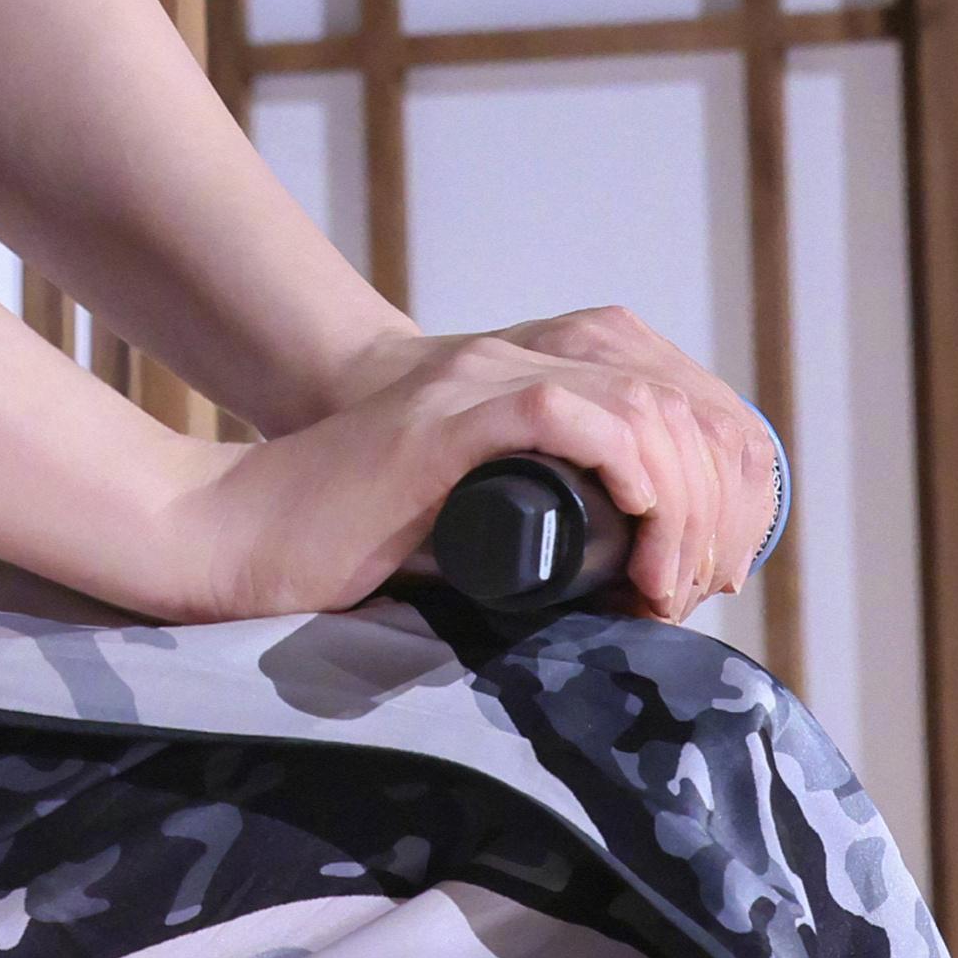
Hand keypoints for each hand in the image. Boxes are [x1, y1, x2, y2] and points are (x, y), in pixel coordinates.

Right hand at [156, 317, 765, 625]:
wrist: (236, 536)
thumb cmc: (341, 551)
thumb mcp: (471, 530)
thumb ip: (535, 530)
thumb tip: (633, 588)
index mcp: (519, 387)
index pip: (670, 399)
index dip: (720, 481)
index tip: (711, 572)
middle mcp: (504, 369)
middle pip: (675, 401)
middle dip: (719, 501)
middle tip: (698, 588)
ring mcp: (472, 388)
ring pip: (639, 407)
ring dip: (682, 502)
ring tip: (666, 585)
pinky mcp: (443, 421)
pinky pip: (565, 414)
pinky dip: (627, 470)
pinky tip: (633, 538)